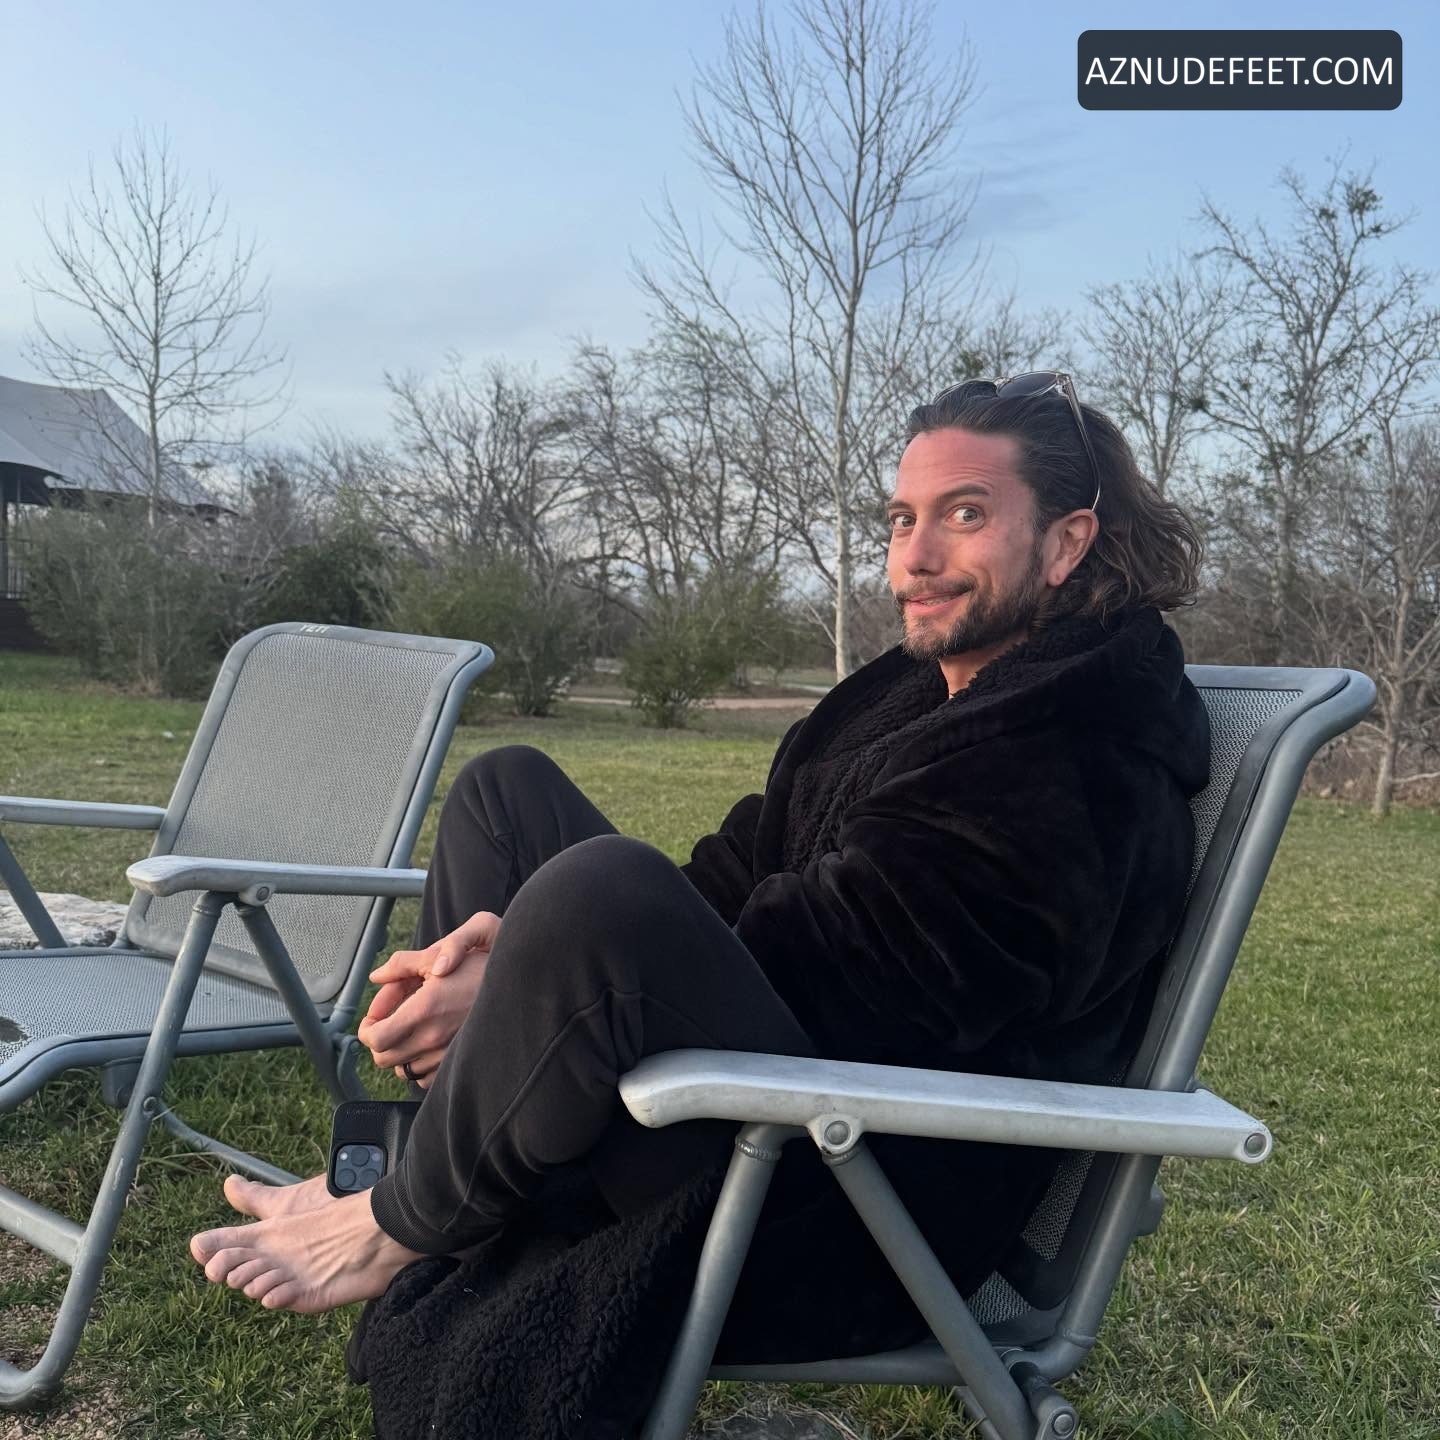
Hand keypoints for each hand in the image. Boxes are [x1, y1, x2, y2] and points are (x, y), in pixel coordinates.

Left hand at [357, 910, 500, 1087]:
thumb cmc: (479, 969)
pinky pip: (425, 1078)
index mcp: (424, 1010)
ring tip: (412, 1030)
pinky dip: (420, 1064)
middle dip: (380, 1040)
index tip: (373, 1018)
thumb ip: (402, 965)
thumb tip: (377, 975)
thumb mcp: (438, 957)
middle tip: (389, 1022)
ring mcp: (446, 1055)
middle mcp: (433, 1038)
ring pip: (403, 1069)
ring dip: (400, 1052)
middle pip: (384, 1058)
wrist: (516, 988)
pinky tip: (429, 1043)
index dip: (367, 1029)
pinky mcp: (458, 1064)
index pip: (376, 1039)